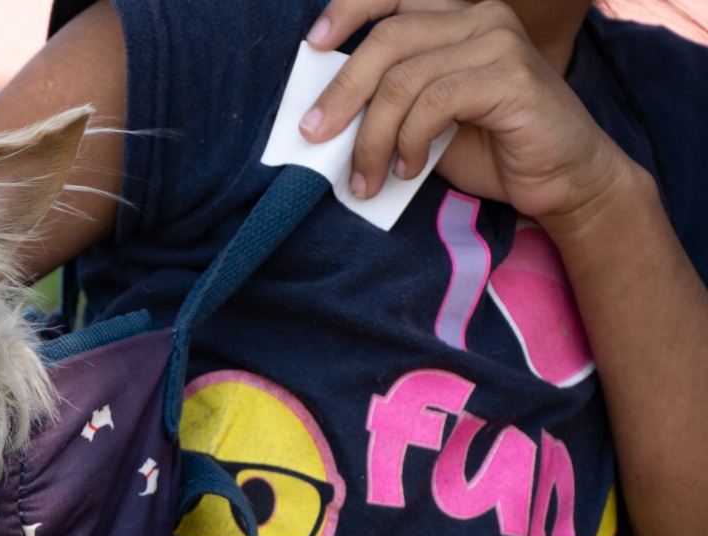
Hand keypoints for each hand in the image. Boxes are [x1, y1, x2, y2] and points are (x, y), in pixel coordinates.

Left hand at [299, 0, 632, 227]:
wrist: (564, 179)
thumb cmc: (490, 148)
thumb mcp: (424, 118)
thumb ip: (387, 99)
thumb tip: (322, 110)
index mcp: (457, 15)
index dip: (347, 11)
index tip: (311, 46)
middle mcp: (480, 15)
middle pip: (388, 38)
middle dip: (341, 91)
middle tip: (312, 134)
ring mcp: (499, 41)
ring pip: (404, 79)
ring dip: (372, 136)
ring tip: (366, 176)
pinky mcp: (511, 77)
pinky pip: (434, 102)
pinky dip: (408, 141)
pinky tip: (407, 169)